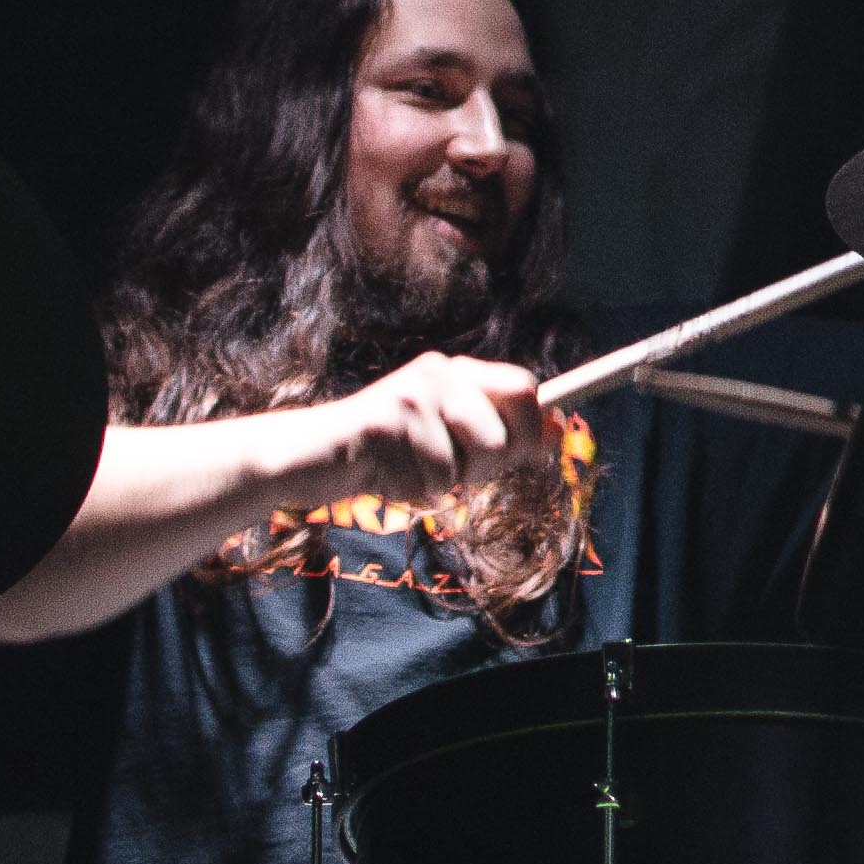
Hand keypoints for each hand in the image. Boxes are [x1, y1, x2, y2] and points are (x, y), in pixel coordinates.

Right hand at [296, 351, 548, 520]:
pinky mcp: (382, 424)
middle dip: (487, 467)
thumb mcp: (445, 438)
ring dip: (439, 483)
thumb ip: (497, 432)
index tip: (537, 452)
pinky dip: (407, 491)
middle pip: (502, 435)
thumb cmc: (385, 452)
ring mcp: (408, 397)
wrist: (306, 455)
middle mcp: (435, 375)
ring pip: (464, 465)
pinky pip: (426, 480)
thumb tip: (557, 432)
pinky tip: (380, 474)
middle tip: (451, 471)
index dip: (535, 428)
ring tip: (403, 468)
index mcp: (453, 372)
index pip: (523, 387)